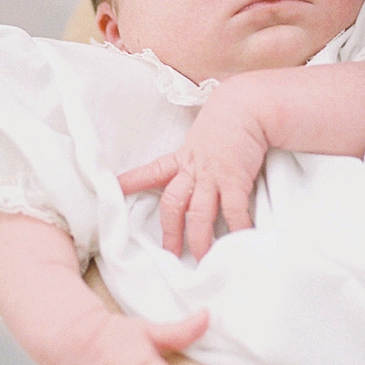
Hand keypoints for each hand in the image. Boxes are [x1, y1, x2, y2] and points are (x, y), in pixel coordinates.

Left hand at [118, 83, 267, 258]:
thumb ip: (204, 147)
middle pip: (173, 204)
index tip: (116, 189)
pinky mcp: (234, 180)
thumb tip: (210, 155)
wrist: (248, 104)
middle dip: (170, 231)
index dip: (133, 181)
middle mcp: (194, 169)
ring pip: (198, 214)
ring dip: (199, 239)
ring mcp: (212, 176)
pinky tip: (240, 240)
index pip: (153, 171)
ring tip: (202, 259)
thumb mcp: (209, 130)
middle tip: (169, 254)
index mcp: (185, 156)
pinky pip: (232, 211)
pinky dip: (236, 228)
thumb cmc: (232, 113)